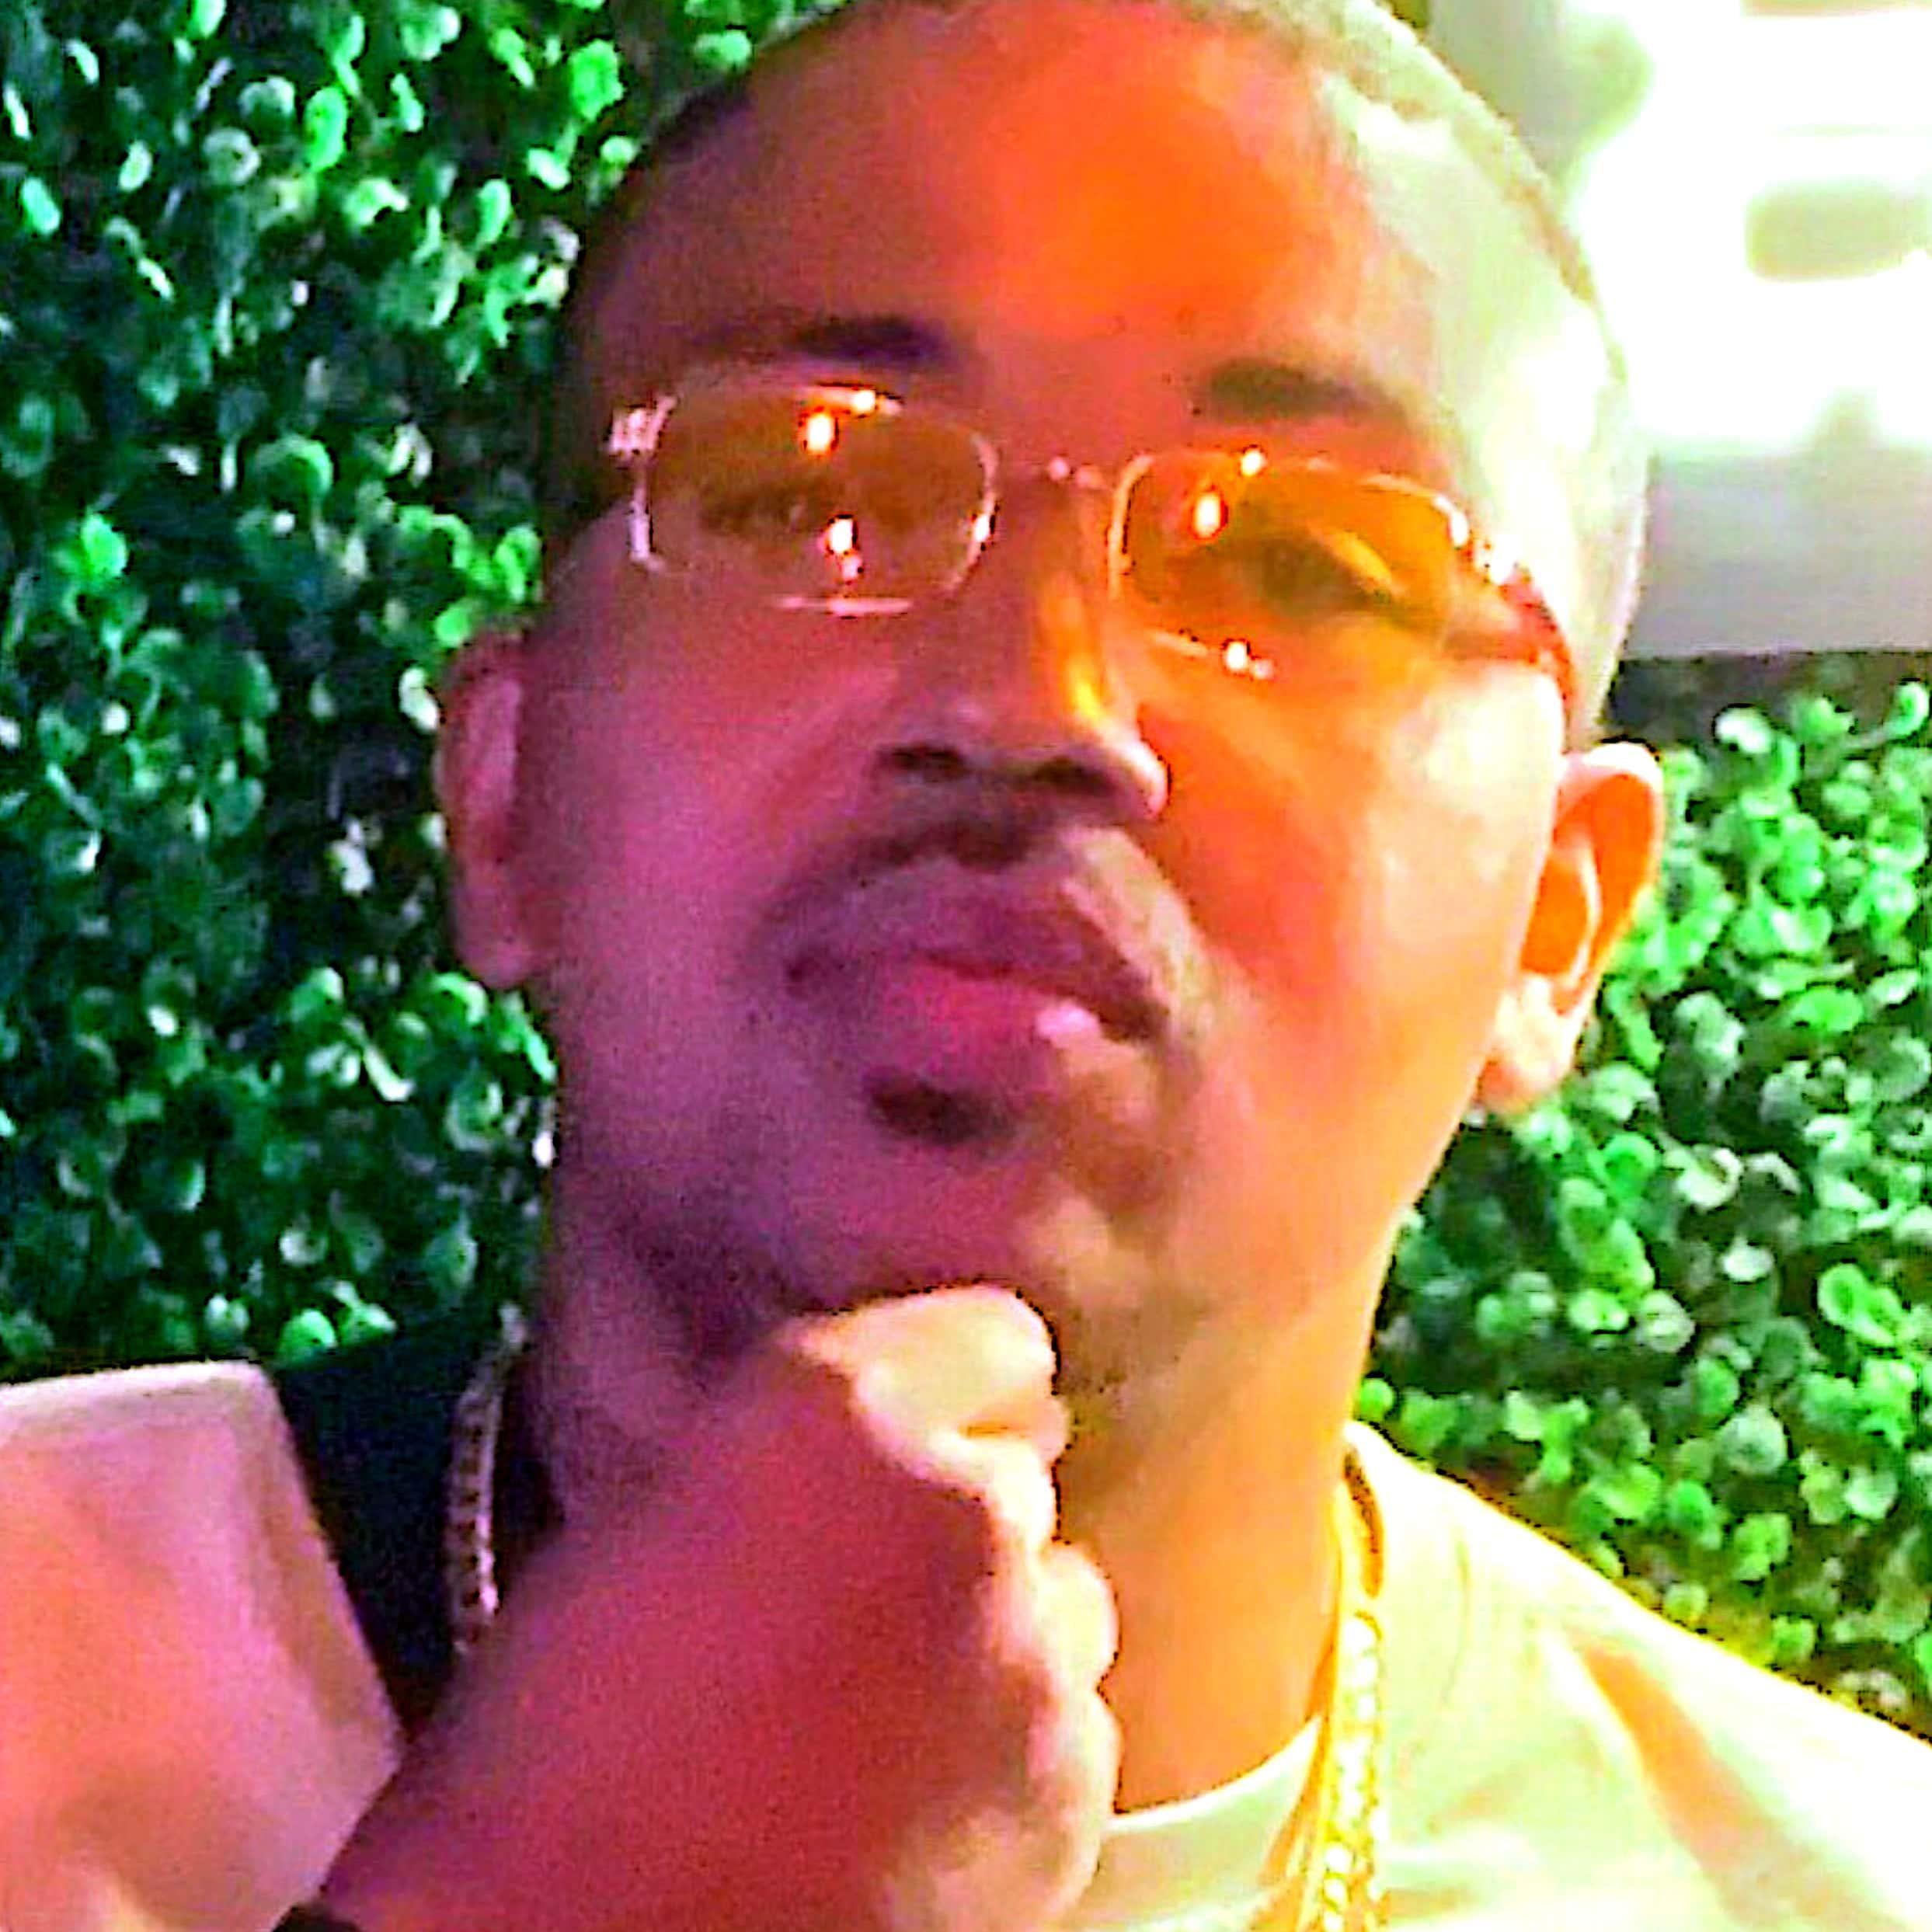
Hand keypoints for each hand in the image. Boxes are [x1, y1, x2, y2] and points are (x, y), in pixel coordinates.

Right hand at [317, 1286, 1119, 1931]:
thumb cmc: (555, 1746)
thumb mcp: (646, 1520)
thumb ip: (787, 1447)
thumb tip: (880, 1447)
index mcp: (836, 1406)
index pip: (992, 1336)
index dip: (948, 1393)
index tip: (898, 1453)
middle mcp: (964, 1502)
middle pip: (1017, 1475)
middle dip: (955, 1523)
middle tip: (861, 1602)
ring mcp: (1033, 1652)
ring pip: (1059, 1598)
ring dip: (996, 1633)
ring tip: (888, 1713)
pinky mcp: (1072, 1791)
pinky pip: (1074, 1725)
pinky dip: (1015, 1753)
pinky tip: (916, 1807)